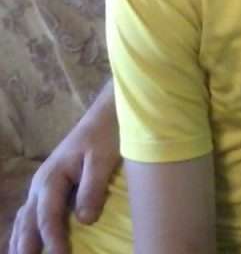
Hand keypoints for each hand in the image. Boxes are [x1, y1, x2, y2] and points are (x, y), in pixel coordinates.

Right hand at [8, 82, 119, 253]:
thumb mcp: (102, 159)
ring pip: (23, 220)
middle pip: (27, 222)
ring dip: (20, 242)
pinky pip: (30, 214)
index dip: (52, 241)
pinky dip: (24, 231)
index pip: (48, 217)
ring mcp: (42, 185)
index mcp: (51, 178)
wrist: (105, 114)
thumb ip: (93, 188)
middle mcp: (40, 184)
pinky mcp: (49, 187)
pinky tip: (26, 244)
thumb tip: (85, 220)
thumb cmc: (105, 135)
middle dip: (25, 247)